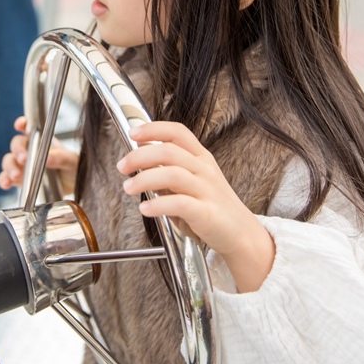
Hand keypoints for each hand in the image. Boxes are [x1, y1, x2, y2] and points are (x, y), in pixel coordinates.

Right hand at [0, 116, 78, 193]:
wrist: (74, 187)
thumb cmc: (73, 168)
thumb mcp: (72, 161)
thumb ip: (60, 157)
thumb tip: (47, 157)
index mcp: (42, 140)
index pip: (29, 128)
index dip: (22, 124)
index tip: (20, 124)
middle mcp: (29, 150)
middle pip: (16, 145)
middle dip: (18, 151)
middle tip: (23, 159)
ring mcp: (23, 165)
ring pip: (9, 161)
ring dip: (10, 167)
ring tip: (15, 175)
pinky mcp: (20, 180)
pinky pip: (7, 178)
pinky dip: (4, 180)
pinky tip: (6, 184)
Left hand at [117, 121, 275, 292]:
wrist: (241, 234)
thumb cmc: (212, 207)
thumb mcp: (192, 182)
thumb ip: (169, 170)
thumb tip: (138, 159)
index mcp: (200, 158)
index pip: (178, 132)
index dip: (154, 129)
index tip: (134, 133)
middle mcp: (204, 170)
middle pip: (169, 151)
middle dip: (139, 156)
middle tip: (122, 167)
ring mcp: (207, 190)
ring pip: (172, 174)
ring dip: (144, 179)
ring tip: (128, 187)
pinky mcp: (207, 213)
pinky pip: (180, 204)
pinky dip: (158, 205)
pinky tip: (145, 209)